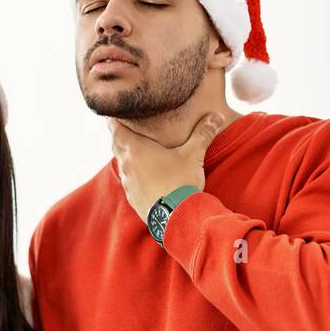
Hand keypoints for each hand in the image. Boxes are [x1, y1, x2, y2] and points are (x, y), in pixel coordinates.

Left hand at [109, 112, 223, 222]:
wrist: (176, 218)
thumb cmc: (180, 182)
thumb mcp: (193, 154)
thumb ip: (203, 133)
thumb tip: (216, 116)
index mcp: (135, 149)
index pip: (115, 129)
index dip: (113, 119)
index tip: (113, 112)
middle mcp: (126, 165)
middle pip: (116, 145)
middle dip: (119, 135)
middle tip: (123, 126)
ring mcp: (128, 184)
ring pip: (122, 164)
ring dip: (126, 156)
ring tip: (135, 149)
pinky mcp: (133, 198)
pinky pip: (129, 181)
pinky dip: (133, 174)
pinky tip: (143, 174)